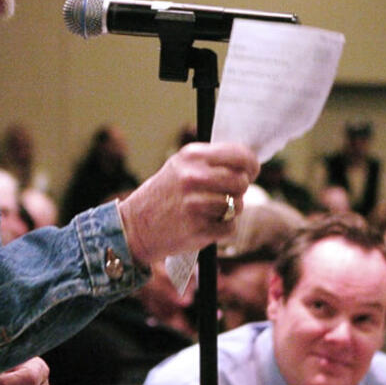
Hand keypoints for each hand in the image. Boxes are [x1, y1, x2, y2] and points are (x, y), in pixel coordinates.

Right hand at [117, 142, 258, 264]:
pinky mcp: (198, 229)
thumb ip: (211, 162)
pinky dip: (222, 230)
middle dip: (238, 190)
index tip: (251, 171)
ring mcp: (195, 204)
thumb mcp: (181, 167)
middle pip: (241, 181)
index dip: (251, 164)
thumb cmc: (164, 195)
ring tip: (208, 212)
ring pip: (238, 206)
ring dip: (229, 212)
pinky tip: (204, 226)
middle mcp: (193, 177)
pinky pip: (230, 228)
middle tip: (225, 195)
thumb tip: (249, 164)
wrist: (134, 227)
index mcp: (191, 156)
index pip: (239, 155)